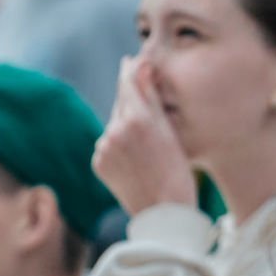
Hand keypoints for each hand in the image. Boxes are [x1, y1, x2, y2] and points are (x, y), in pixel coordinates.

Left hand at [93, 57, 196, 216]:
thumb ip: (150, 95)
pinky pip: (109, 145)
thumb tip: (139, 63)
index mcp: (138, 119)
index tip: (132, 61)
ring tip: (149, 147)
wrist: (164, 214)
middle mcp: (115, 130)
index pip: (127, 82)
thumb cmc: (177, 171)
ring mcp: (104, 148)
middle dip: (133, 103)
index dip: (130, 71)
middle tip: (151, 115)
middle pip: (121, 104)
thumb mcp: (170, 130)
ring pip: (115, 125)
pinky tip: (137, 160)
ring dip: (127, 127)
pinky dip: (120, 146)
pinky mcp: (98, 163)